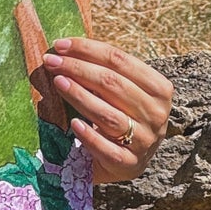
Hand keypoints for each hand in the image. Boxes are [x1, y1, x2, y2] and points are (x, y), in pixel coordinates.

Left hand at [42, 39, 172, 184]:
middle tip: (50, 61)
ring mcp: (145, 141)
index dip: (88, 49)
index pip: (121, 61)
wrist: (127, 161)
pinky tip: (73, 123)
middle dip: (78, 68)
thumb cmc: (121, 115)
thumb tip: (64, 49)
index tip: (60, 45)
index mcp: (159, 89)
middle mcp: (157, 114)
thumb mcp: (122, 92)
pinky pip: (107, 148)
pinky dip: (90, 136)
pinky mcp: (130, 164)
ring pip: (109, 114)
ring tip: (57, 82)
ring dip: (80, 96)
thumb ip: (104, 71)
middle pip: (113, 84)